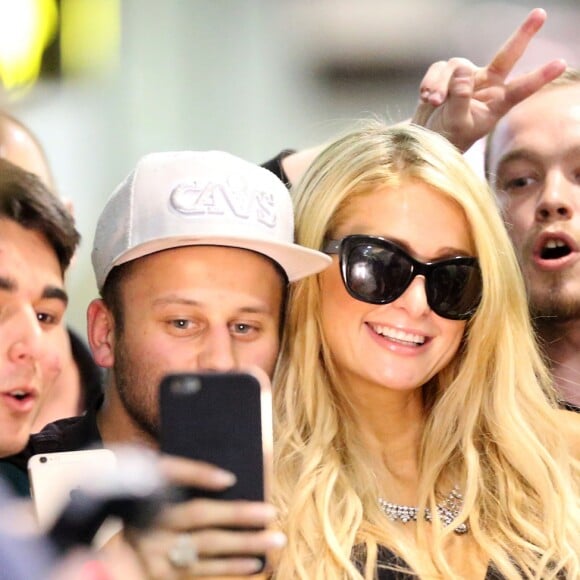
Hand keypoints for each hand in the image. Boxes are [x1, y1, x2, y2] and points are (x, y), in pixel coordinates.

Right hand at [123, 455, 285, 578]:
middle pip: (199, 515)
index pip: (174, 474)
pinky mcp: (162, 575)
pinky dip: (230, 567)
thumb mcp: (149, 477)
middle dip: (238, 514)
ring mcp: (155, 553)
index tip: (230, 478)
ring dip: (244, 544)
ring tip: (275, 540)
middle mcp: (150, 523)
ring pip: (206, 546)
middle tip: (271, 513)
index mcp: (147, 491)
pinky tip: (255, 564)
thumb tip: (227, 478)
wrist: (100, 534)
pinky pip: (202, 570)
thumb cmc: (140, 500)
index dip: (199, 475)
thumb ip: (182, 473)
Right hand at [412, 8, 565, 151]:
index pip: (520, 89)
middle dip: (523, 35)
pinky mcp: (447, 75)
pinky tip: (426, 98)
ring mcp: (467, 78)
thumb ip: (461, 99)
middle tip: (541, 14)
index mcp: (496, 104)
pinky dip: (430, 82)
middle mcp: (486, 86)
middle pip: (506, 56)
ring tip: (433, 102)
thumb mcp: (456, 125)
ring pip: (457, 66)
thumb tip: (462, 70)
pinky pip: (439, 68)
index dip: (539, 77)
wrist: (425, 138)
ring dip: (441, 85)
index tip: (560, 63)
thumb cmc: (446, 138)